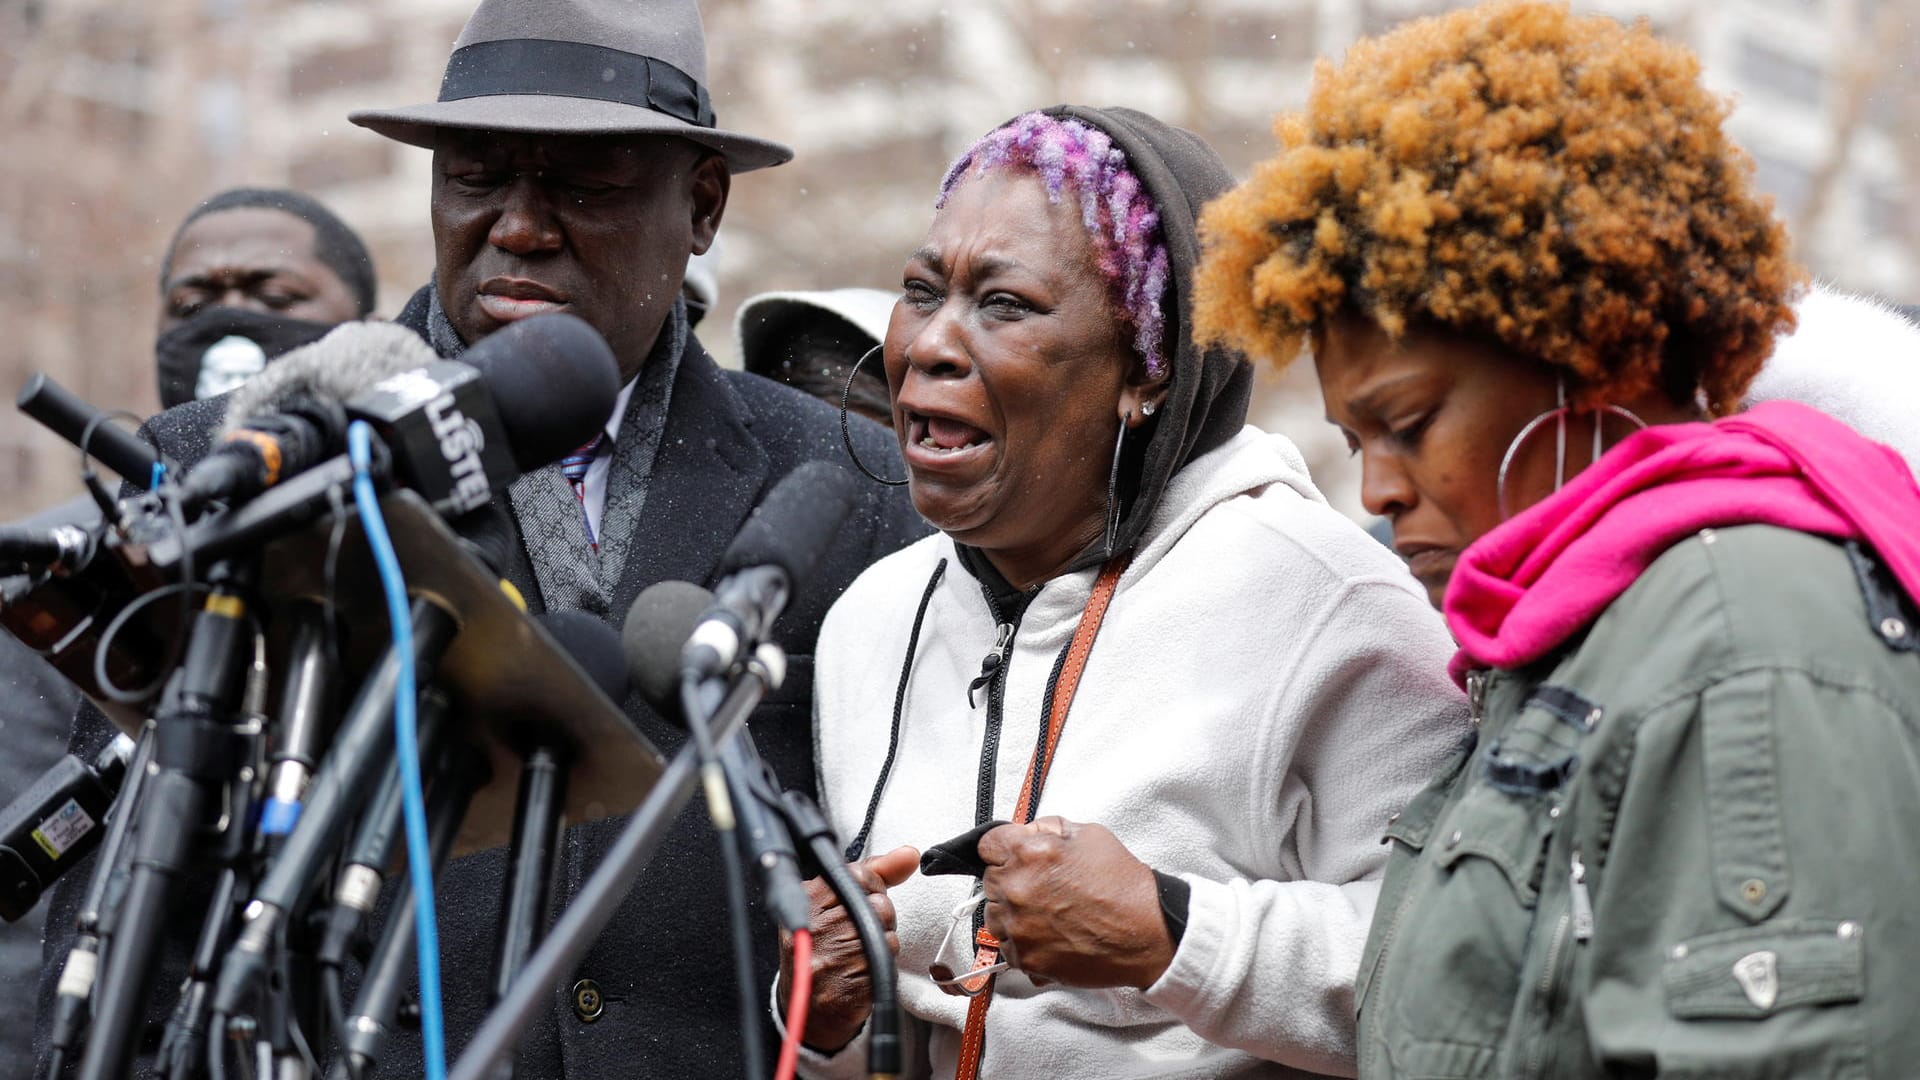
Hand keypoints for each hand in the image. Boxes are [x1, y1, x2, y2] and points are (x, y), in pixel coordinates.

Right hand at [777, 845, 918, 1053]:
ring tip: (858, 950)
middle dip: (878, 915)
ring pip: (887, 928)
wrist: (808, 1007)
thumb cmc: (825, 946)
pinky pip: (889, 955)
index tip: (860, 901)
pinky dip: (884, 960)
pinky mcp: (852, 979)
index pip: (859, 874)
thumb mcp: (837, 901)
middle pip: (878, 902)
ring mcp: (834, 953)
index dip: (871, 887)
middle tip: (857, 931)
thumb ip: (876, 872)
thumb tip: (910, 854)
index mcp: (808, 900)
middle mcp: (817, 925)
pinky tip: (863, 967)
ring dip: (883, 939)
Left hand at [977, 817, 1174, 989]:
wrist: (1145, 931)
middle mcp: (1017, 889)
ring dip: (1011, 912)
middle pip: (989, 880)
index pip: (988, 845)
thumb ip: (1047, 829)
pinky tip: (1049, 934)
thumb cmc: (1122, 884)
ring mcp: (1018, 926)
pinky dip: (1022, 941)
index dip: (1002, 848)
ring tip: (1045, 914)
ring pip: (994, 915)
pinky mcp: (1025, 957)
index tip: (1011, 856)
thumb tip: (1026, 833)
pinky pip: (1007, 946)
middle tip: (1042, 887)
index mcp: (1028, 853)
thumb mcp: (1089, 834)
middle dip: (1010, 879)